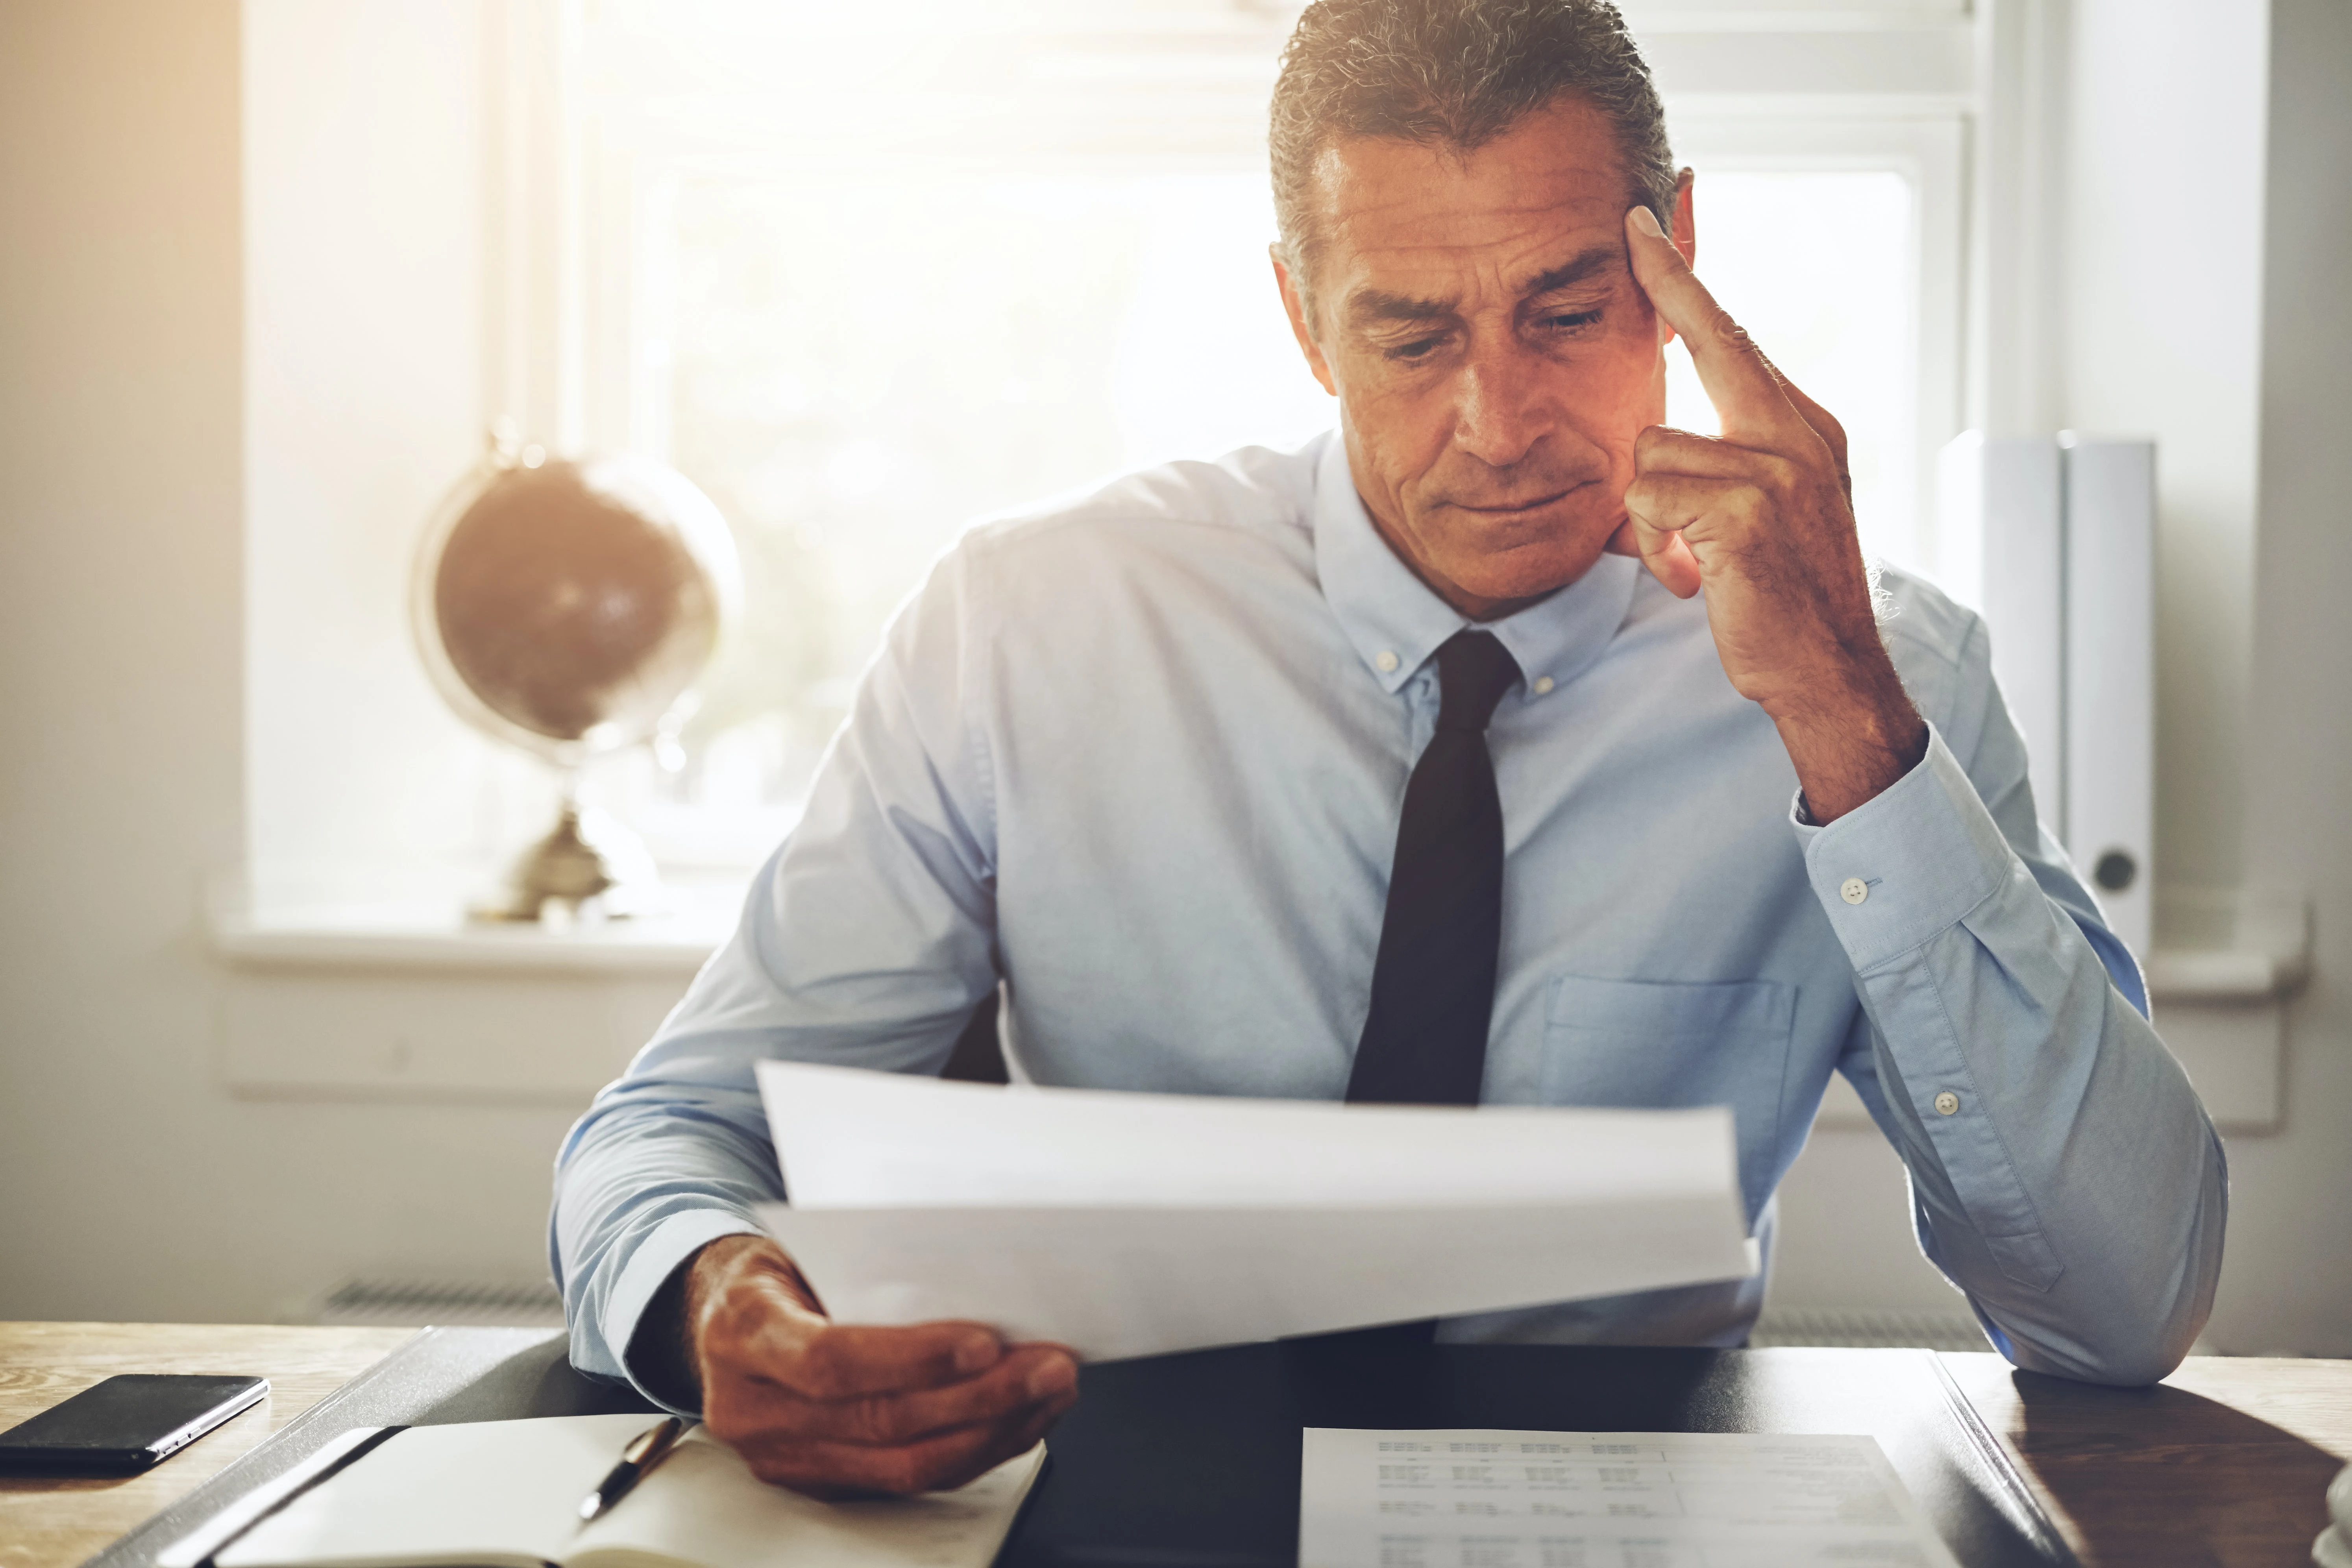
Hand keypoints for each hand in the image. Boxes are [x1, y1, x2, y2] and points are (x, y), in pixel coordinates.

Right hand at [683, 1235, 1078, 1497]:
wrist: (719, 1318)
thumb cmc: (773, 1272)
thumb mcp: (798, 1247)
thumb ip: (864, 1265)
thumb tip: (971, 1269)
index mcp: (742, 1333)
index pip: (830, 1361)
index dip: (912, 1358)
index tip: (984, 1341)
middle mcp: (752, 1408)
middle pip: (881, 1421)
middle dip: (979, 1399)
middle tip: (1048, 1366)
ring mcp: (782, 1456)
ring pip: (902, 1466)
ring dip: (990, 1432)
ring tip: (1048, 1393)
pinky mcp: (818, 1482)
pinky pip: (907, 1481)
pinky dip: (973, 1452)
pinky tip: (1016, 1422)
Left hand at [1614, 204, 1925, 820]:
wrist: (1828, 670)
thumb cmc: (1783, 597)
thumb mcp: (1764, 511)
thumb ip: (1727, 458)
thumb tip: (1660, 431)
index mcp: (1804, 428)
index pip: (1736, 337)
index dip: (1686, 281)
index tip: (1646, 226)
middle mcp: (1799, 433)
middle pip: (1713, 340)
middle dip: (1667, 282)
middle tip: (1633, 226)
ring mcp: (1778, 466)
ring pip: (1652, 448)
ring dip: (1652, 515)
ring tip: (1693, 558)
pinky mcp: (1747, 507)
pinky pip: (1649, 498)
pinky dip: (1656, 547)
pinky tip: (1696, 577)